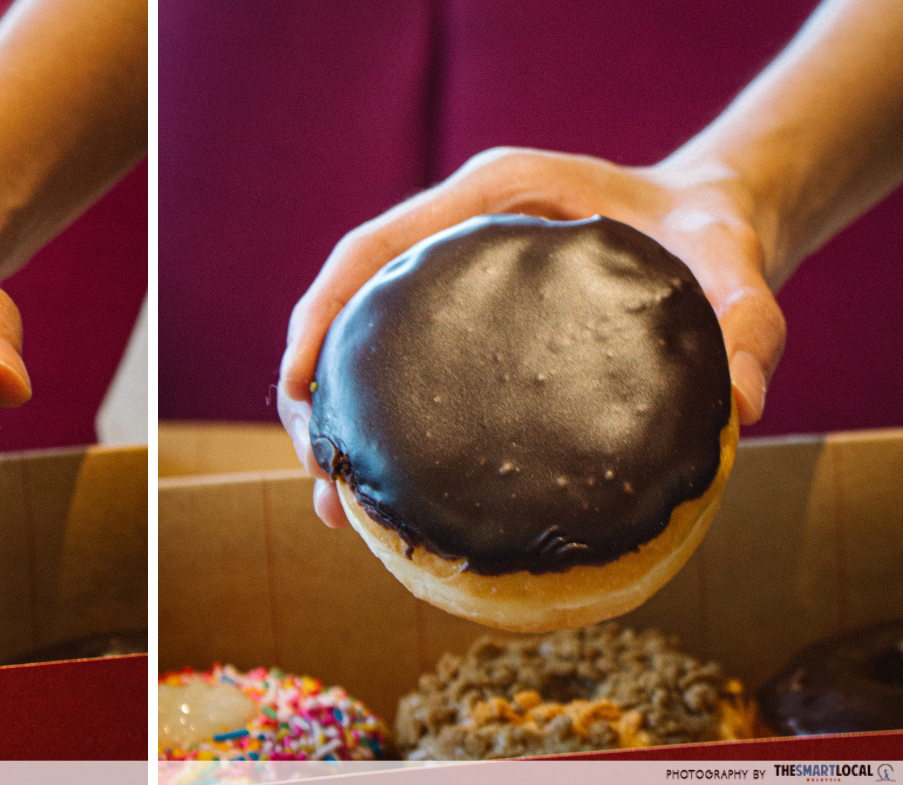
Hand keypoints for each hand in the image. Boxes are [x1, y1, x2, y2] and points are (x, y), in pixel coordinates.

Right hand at [277, 147, 785, 527]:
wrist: (712, 218)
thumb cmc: (713, 230)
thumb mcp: (736, 261)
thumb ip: (748, 316)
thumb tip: (747, 405)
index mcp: (493, 194)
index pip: (374, 248)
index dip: (322, 313)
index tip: (296, 383)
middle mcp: (457, 231)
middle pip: (347, 299)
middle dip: (311, 383)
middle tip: (319, 471)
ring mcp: (454, 275)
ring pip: (364, 337)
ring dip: (335, 413)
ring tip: (337, 502)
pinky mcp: (464, 316)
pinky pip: (400, 360)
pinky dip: (380, 419)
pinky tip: (386, 487)